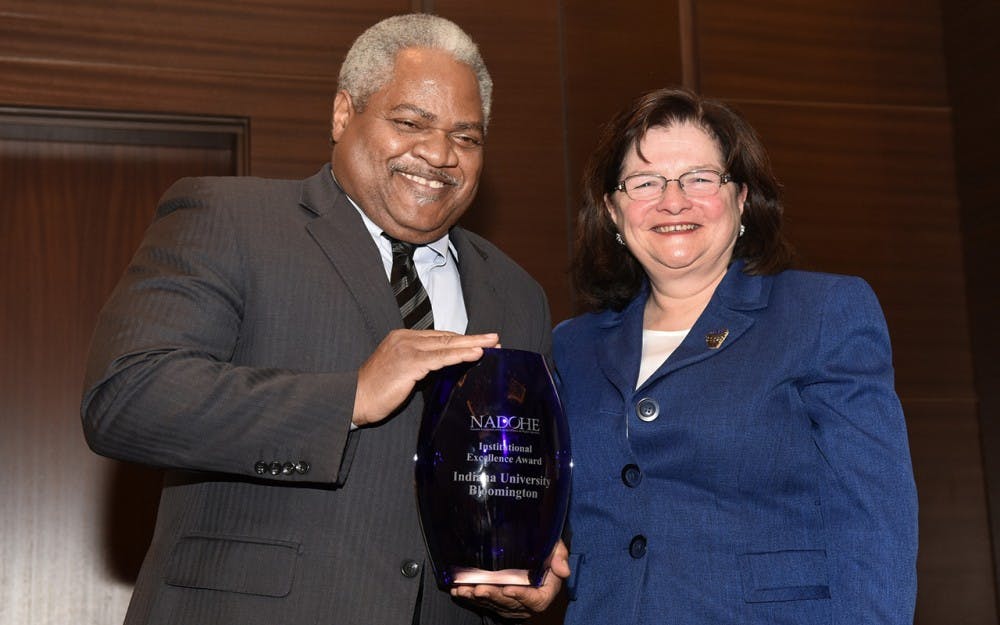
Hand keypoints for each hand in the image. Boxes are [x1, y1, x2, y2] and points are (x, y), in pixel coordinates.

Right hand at [353, 329, 498, 425]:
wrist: (354, 399)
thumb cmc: (376, 391)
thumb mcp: (401, 373)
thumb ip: (420, 366)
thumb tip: (444, 368)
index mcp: (402, 338)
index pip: (438, 337)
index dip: (461, 340)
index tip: (480, 343)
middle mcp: (405, 339)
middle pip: (446, 337)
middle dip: (472, 339)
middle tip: (494, 338)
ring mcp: (407, 349)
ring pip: (446, 345)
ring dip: (472, 344)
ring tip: (492, 344)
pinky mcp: (409, 362)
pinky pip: (441, 358)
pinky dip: (460, 355)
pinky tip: (476, 354)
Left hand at [449, 540, 569, 619]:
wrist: (533, 552)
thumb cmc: (545, 550)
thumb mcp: (555, 548)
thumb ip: (559, 556)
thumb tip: (564, 570)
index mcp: (544, 591)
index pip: (535, 599)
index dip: (522, 595)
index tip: (508, 588)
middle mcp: (527, 601)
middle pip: (510, 603)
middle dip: (493, 596)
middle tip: (479, 589)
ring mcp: (511, 603)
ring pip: (494, 603)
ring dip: (478, 597)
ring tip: (464, 589)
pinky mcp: (497, 600)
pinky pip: (484, 601)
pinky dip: (470, 596)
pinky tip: (458, 589)